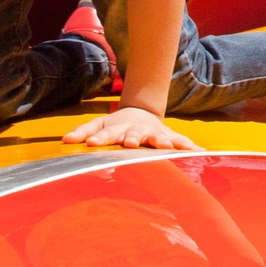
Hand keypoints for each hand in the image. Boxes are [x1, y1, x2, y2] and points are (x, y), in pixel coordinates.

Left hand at [63, 105, 201, 151]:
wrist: (143, 113)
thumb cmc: (117, 124)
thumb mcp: (99, 124)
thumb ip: (83, 131)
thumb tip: (65, 140)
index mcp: (119, 128)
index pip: (107, 133)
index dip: (99, 138)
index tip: (91, 144)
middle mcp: (138, 130)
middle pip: (135, 134)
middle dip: (133, 138)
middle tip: (130, 143)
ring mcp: (155, 133)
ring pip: (158, 137)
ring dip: (161, 142)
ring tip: (165, 146)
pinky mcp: (170, 136)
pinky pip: (181, 142)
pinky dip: (190, 147)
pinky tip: (200, 153)